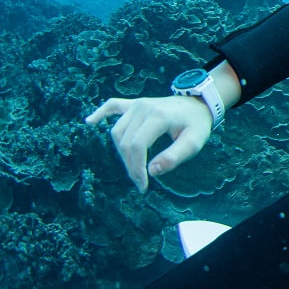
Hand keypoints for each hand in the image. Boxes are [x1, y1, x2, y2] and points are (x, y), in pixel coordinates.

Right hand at [86, 95, 212, 192]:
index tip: (142, 185)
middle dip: (130, 165)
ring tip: (133, 166)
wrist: (199, 104)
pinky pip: (112, 106)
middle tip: (140, 181)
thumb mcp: (194, 142)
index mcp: (158, 116)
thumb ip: (174, 157)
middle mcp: (143, 107)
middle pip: (125, 142)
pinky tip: (89, 122)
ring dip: (121, 152)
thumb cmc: (197, 124)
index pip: (137, 146)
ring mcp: (137, 104)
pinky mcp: (134, 104)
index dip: (136, 168)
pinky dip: (100, 114)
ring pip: (117, 132)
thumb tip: (152, 171)